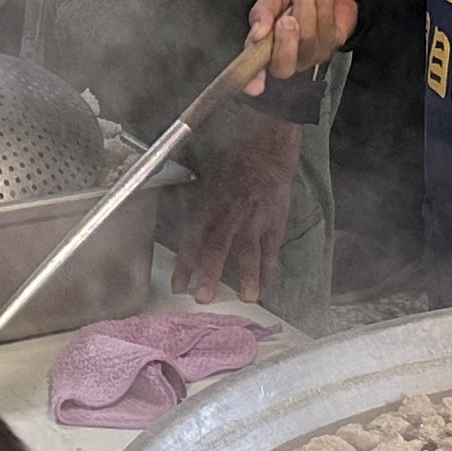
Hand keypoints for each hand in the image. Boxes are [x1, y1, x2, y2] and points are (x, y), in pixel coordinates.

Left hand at [176, 112, 307, 305]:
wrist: (266, 153)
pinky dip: (268, 270)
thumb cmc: (237, 167)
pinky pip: (271, 251)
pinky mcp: (273, 223)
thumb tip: (195, 241)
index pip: (193, 240)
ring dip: (246, 276)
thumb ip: (206, 215)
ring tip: (246, 297)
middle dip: (209, 274)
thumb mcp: (212, 187)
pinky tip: (265, 286)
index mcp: (210, 207)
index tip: (178, 285)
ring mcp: (253, 221)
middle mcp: (229, 216)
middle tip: (203, 297)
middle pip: (216, 248)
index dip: (184, 264)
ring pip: (247, 252)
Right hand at [241, 0, 359, 93]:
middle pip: (284, 66)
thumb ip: (262, 11)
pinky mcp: (334, 42)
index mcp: (267, 49)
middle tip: (286, 18)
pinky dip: (323, 1)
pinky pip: (327, 25)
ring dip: (306, 7)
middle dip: (285, 41)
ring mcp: (313, 54)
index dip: (254, 81)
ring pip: (308, 39)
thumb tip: (257, 31)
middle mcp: (290, 58)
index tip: (254, 86)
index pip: (256, 74)